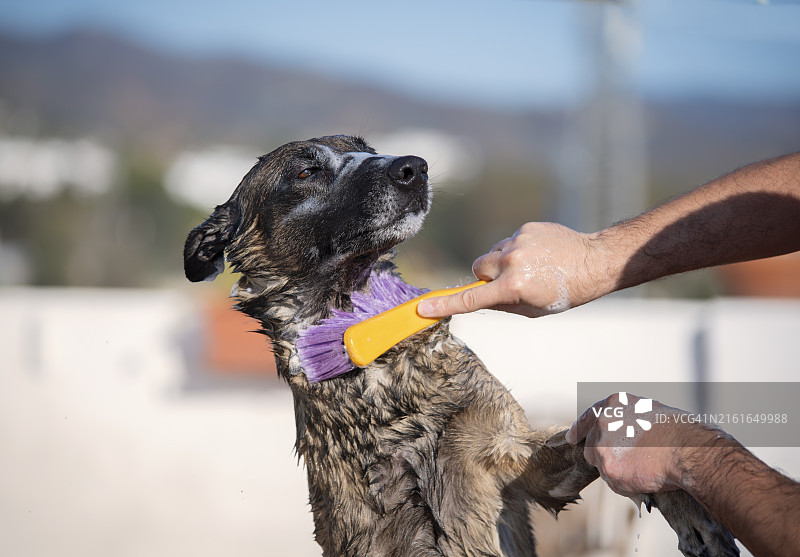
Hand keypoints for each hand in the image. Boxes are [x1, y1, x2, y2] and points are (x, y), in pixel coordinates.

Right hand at [417, 222, 606, 317]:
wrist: (594, 261)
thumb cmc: (565, 293)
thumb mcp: (532, 310)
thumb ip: (501, 304)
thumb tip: (478, 298)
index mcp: (513, 287)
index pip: (471, 298)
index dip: (444, 305)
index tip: (423, 308)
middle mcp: (512, 262)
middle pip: (477, 269)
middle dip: (486, 277)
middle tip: (508, 284)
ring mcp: (518, 242)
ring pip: (492, 254)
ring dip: (502, 263)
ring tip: (531, 267)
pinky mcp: (525, 228)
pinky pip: (508, 241)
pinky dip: (517, 249)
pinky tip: (538, 254)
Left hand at [566, 393, 689, 495]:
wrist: (687, 449)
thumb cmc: (678, 432)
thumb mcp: (649, 412)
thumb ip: (627, 420)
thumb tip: (622, 433)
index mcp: (613, 405)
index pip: (588, 418)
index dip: (580, 429)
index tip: (573, 438)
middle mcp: (602, 422)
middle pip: (591, 446)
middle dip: (604, 455)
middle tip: (627, 461)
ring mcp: (602, 445)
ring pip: (601, 465)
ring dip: (615, 470)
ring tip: (641, 467)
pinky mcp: (608, 468)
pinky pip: (613, 482)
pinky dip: (625, 484)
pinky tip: (643, 477)